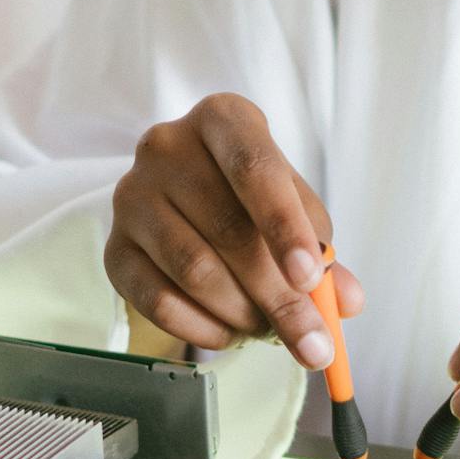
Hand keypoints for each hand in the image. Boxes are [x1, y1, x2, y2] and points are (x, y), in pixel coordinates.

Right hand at [105, 93, 362, 365]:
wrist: (184, 201)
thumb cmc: (249, 195)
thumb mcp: (291, 204)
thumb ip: (320, 248)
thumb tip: (346, 301)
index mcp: (222, 118)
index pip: (253, 167)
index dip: (284, 225)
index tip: (310, 278)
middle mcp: (166, 146)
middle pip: (227, 228)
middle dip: (277, 294)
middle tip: (310, 340)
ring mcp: (132, 196)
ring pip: (193, 269)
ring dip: (242, 313)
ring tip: (269, 329)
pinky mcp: (113, 248)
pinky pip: (157, 301)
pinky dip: (203, 328)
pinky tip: (230, 333)